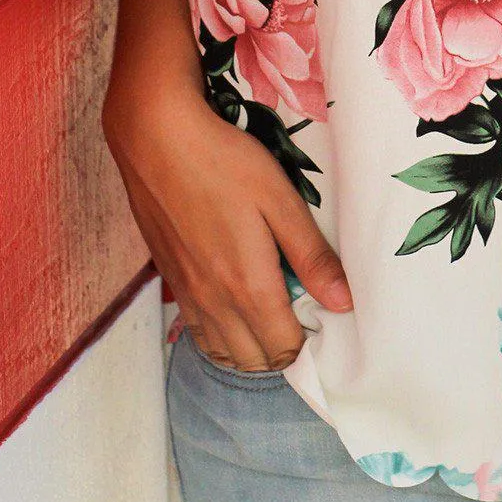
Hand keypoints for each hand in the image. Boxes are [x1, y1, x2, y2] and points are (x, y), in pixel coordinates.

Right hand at [102, 72, 352, 371]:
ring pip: (221, 353)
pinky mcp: (169, 280)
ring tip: (269, 312)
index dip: (308, 340)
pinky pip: (196, 332)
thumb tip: (345, 304)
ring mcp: (186, 295)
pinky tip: (232, 303)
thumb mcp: (280, 200)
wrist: (157, 139)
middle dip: (281, 349)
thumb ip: (311, 256)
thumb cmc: (226, 163)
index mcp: (248, 287)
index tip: (321, 314)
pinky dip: (219, 335)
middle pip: (253, 361)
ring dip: (249, 347)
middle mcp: (214, 303)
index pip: (284, 350)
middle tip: (299, 311)